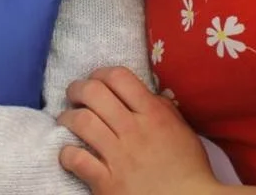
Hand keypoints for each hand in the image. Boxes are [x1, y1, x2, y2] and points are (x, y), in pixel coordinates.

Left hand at [57, 67, 220, 194]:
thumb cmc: (189, 169)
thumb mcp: (182, 131)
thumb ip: (163, 108)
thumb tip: (144, 93)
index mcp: (153, 115)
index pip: (119, 77)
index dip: (100, 73)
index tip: (95, 80)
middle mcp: (133, 131)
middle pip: (94, 93)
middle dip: (77, 89)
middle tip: (74, 94)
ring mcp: (119, 157)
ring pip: (81, 122)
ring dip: (67, 117)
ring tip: (66, 120)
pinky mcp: (107, 183)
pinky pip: (77, 160)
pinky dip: (67, 154)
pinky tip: (68, 154)